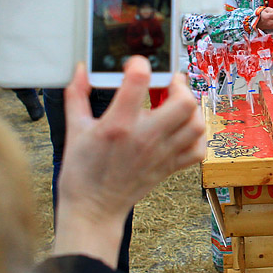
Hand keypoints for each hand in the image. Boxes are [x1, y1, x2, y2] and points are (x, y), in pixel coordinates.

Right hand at [53, 57, 205, 266]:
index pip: (139, 80)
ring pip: (196, 123)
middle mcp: (145, 138)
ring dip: (190, 108)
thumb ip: (77, 94)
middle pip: (184, 102)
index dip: (140, 64)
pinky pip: (198, 149)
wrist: (93, 209)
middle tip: (166, 83)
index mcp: (118, 124)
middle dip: (179, 85)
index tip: (135, 64)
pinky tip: (181, 128)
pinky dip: (196, 135)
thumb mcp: (74, 128)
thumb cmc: (82, 171)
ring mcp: (161, 154)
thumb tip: (81, 69)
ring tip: (174, 103)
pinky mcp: (169, 167)